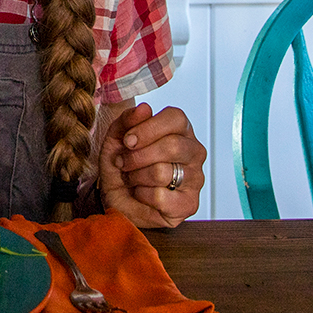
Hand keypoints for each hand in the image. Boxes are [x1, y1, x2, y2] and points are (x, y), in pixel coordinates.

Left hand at [98, 102, 204, 228]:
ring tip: (131, 178)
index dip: (147, 128)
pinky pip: (160, 196)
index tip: (127, 141)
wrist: (116, 198)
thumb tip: (144, 108)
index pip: (176, 118)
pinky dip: (141, 195)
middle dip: (137, 156)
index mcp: (182, 130)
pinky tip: (141, 194)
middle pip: (172, 146)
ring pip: (162, 172)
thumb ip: (128, 119)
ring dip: (136, 176)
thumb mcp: (116, 137)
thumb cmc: (122, 165)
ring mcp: (195, 179)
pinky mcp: (189, 204)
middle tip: (122, 163)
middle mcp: (194, 152)